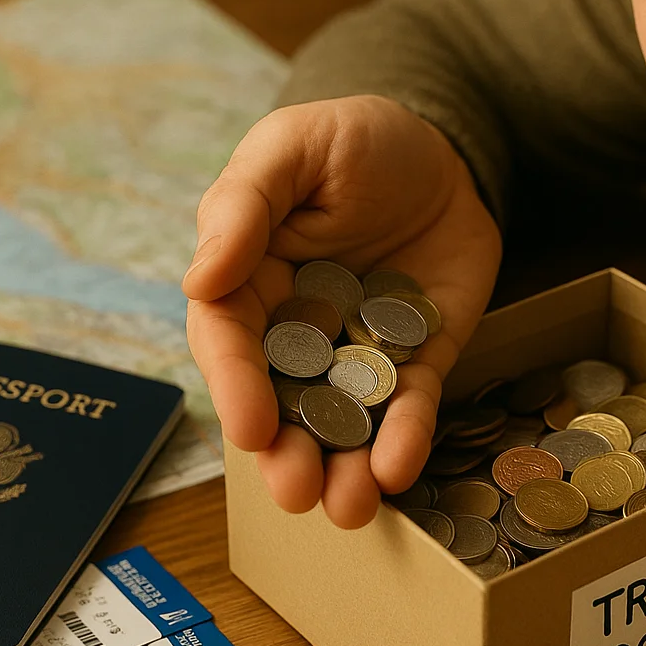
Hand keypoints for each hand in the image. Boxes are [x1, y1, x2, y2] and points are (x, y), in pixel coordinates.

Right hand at [184, 95, 502, 528]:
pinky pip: (408, 404)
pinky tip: (398, 468)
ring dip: (342, 467)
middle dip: (288, 452)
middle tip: (297, 492)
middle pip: (282, 400)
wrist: (444, 148)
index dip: (236, 387)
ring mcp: (358, 349)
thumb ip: (245, 205)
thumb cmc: (353, 139)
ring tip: (349, 507)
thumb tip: (201, 277)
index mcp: (249, 280)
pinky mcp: (416, 357)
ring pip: (342, 419)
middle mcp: (296, 327)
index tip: (251, 428)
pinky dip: (404, 437)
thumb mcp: (293, 147)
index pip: (230, 341)